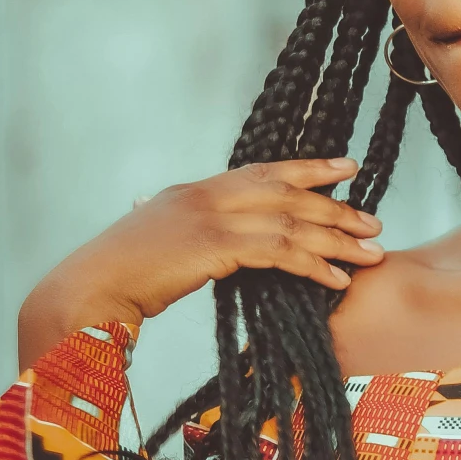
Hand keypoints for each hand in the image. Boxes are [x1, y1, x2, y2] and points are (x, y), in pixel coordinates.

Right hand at [17, 158, 384, 366]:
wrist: (87, 291)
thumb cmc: (115, 278)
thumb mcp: (151, 242)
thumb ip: (173, 229)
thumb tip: (173, 225)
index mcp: (193, 191)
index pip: (263, 172)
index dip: (308, 169)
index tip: (345, 169)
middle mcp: (205, 196)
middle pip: (287, 193)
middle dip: (336, 207)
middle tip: (373, 220)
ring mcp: (209, 218)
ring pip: (291, 222)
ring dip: (337, 240)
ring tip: (372, 255)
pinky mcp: (213, 248)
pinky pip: (279, 253)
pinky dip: (313, 266)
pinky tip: (337, 281)